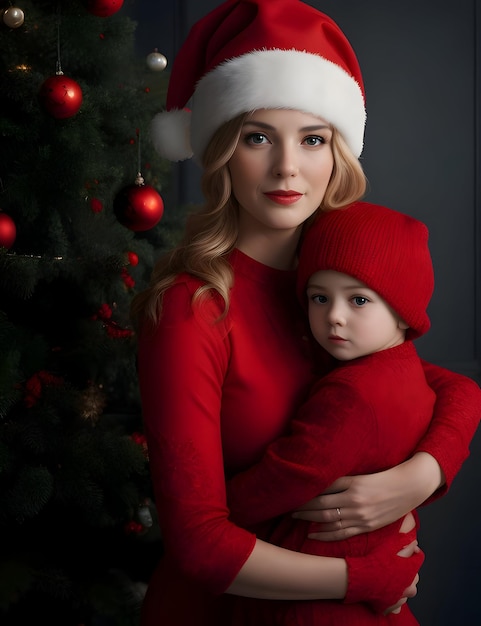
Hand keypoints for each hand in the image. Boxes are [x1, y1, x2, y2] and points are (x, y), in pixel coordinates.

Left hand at [292, 454, 441, 540]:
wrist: (409, 486)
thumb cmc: (384, 476)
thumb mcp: (360, 475)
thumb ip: (341, 479)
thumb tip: (318, 482)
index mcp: (352, 486)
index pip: (322, 491)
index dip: (305, 495)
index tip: (291, 494)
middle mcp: (355, 502)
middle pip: (322, 507)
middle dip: (303, 508)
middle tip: (287, 508)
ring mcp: (361, 516)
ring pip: (330, 521)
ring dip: (310, 521)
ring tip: (295, 519)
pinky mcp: (367, 526)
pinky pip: (343, 533)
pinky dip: (326, 535)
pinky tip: (313, 534)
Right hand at [344, 524, 423, 613]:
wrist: (361, 578)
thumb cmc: (375, 561)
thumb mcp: (389, 547)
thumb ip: (403, 543)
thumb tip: (414, 542)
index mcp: (410, 570)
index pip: (419, 559)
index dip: (414, 552)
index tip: (410, 549)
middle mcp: (408, 585)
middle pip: (415, 578)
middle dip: (409, 571)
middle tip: (398, 565)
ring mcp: (400, 597)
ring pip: (407, 592)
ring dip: (403, 586)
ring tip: (392, 579)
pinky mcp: (390, 606)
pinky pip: (397, 604)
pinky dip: (394, 598)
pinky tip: (387, 592)